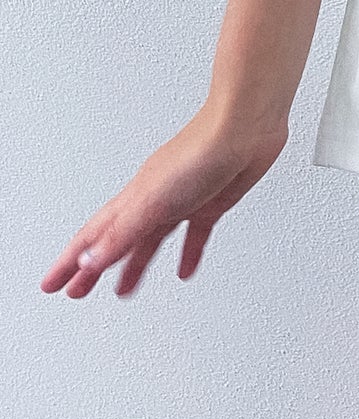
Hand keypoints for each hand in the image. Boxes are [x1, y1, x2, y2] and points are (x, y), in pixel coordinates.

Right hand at [39, 100, 288, 298]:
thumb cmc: (202, 149)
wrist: (247, 126)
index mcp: (135, 197)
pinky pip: (195, 235)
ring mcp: (183, 200)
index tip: (51, 285)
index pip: (93, 236)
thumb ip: (123, 232)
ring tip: (124, 290)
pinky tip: (186, 270)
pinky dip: (188, 254)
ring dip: (135, 265)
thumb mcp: (154, 199)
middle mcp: (155, 198)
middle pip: (117, 240)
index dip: (70, 262)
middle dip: (93, 267)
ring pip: (152, 240)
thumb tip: (89, 261)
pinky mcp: (212, 202)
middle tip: (76, 292)